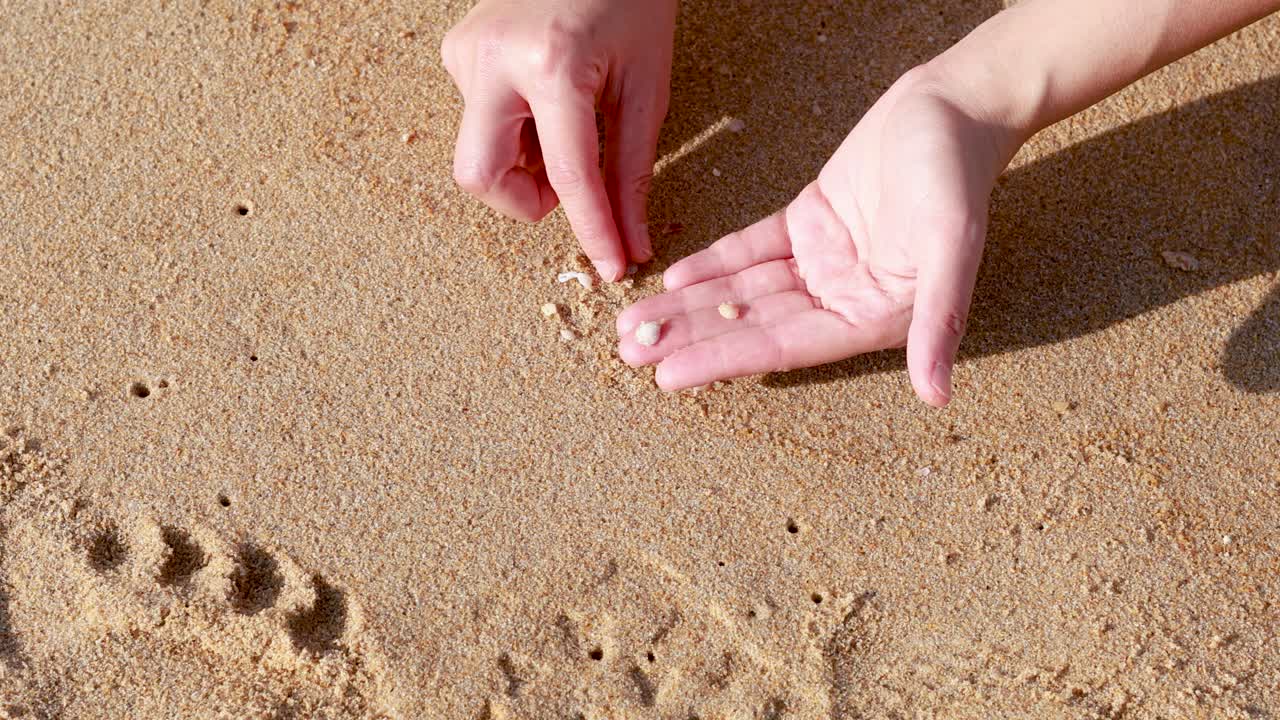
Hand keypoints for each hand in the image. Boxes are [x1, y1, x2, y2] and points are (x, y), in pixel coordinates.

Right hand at [441, 0, 677, 280]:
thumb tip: (630, 241)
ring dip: (524, 164)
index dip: (593, 232)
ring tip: (568, 122)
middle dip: (525, 202)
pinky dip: (516, 131)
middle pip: (482, 177)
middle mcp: (492, 60)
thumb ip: (634, 169)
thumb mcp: (646, 84)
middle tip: (568, 188)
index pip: (569, 177)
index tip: (612, 266)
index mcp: (552, 65)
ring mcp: (464, 54)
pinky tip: (546, 97)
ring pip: (478, 153)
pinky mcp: (456, 52)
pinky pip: (479, 121)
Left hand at [617, 65, 1021, 405]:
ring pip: (744, 290)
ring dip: (690, 305)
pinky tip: (674, 276)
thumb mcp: (953, 245)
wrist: (957, 105)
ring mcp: (824, 262)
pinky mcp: (810, 224)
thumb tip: (935, 395)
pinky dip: (715, 263)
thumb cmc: (958, 175)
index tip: (669, 377)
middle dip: (690, 337)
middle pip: (753, 324)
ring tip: (634, 322)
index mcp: (875, 317)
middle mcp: (845, 298)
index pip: (784, 346)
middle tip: (628, 351)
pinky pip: (753, 250)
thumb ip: (940, 320)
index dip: (725, 360)